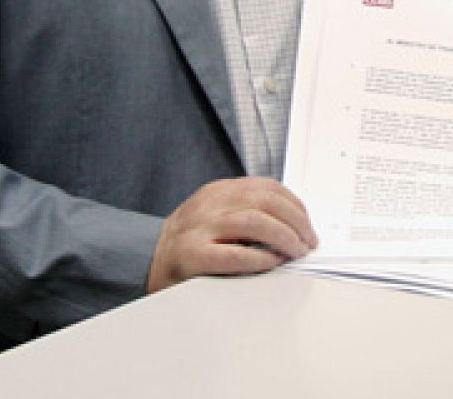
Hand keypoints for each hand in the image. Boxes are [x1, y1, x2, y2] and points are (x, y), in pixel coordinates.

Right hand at [146, 177, 317, 292]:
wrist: (145, 262)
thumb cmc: (188, 243)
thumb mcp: (215, 215)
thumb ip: (246, 212)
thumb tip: (292, 225)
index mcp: (218, 192)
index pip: (267, 187)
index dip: (295, 205)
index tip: (307, 224)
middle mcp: (210, 205)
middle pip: (266, 201)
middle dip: (296, 222)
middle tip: (307, 242)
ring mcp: (199, 229)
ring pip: (254, 222)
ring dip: (284, 237)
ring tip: (295, 252)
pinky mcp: (191, 256)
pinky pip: (233, 255)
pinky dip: (259, 258)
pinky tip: (272, 263)